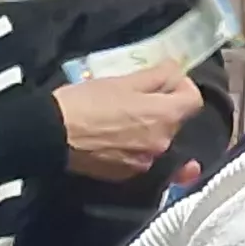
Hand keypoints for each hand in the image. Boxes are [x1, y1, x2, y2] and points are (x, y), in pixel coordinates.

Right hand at [56, 68, 200, 182]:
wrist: (51, 135)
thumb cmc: (86, 103)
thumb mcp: (123, 80)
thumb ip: (157, 75)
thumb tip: (176, 70)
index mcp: (166, 116)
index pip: (194, 100)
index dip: (181, 87)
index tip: (163, 81)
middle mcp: (163, 143)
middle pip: (174, 122)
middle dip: (161, 109)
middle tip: (135, 98)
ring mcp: (144, 163)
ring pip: (156, 141)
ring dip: (146, 130)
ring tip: (121, 120)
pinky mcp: (124, 175)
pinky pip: (139, 157)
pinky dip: (133, 148)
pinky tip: (112, 139)